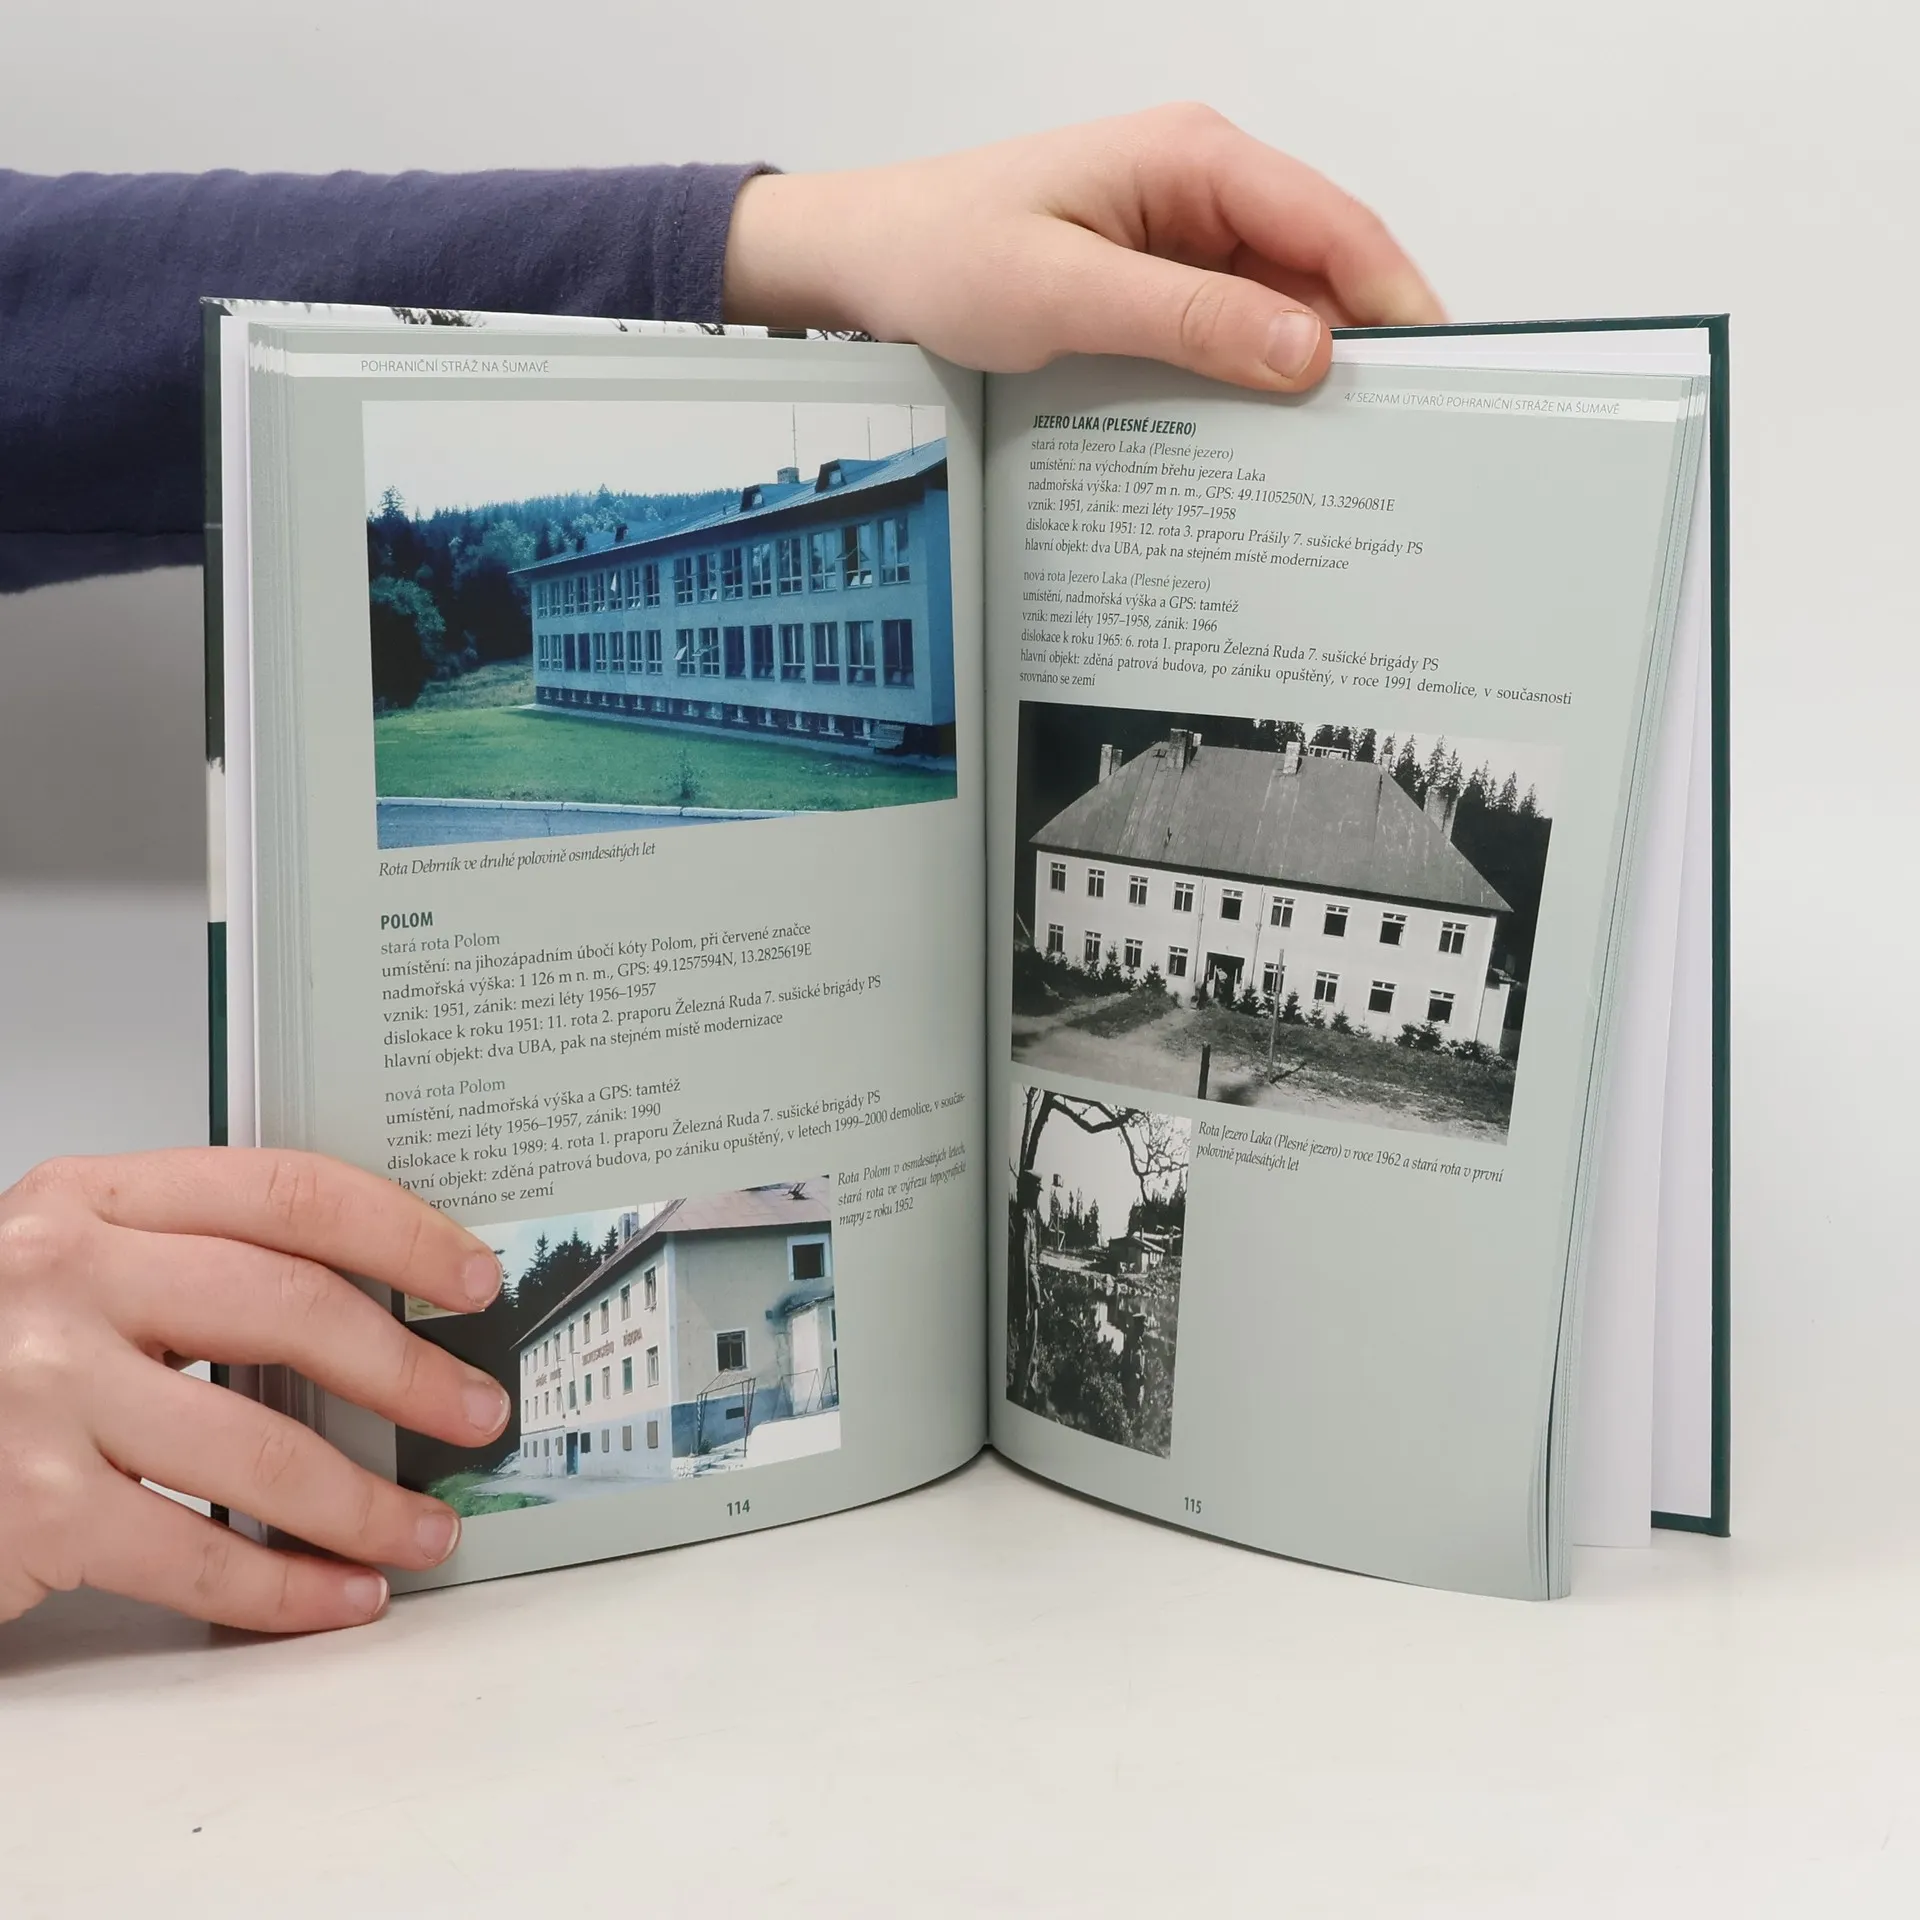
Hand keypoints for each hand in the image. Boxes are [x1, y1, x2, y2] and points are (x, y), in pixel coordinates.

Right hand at [0, 1150, 510, 1633]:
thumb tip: (370, 1311)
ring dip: (369, 1500)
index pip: (287, 1191)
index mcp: (89, 1200)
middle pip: (293, 1309)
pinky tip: (346, 1595)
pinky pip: (199, 1554)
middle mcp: (61, 1277)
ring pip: (262, 1448)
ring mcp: (39, 1392)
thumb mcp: (66, 1269)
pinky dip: (290, 1588)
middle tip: (476, 1408)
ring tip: (428, 1526)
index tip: (470, 1277)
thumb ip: (191, 1263)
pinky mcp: (32, 1509)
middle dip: (410, 1370)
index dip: (401, 1233)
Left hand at [723, 103, 1443, 391]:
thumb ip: (1190, 320)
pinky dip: (1251, 374)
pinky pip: (1230, 326)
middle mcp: (1201, 186)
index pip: (1333, 223)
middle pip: (1320, 266)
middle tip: (1391, 434)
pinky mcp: (1158, 278)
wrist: (867, 259)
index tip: (1435, 372)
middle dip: (1361, 343)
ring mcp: (1181, 235)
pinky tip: (1259, 430)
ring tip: (1333, 448)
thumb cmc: (944, 252)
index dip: (1394, 298)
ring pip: (1280, 304)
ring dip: (1303, 368)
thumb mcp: (1066, 293)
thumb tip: (1306, 349)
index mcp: (1193, 158)